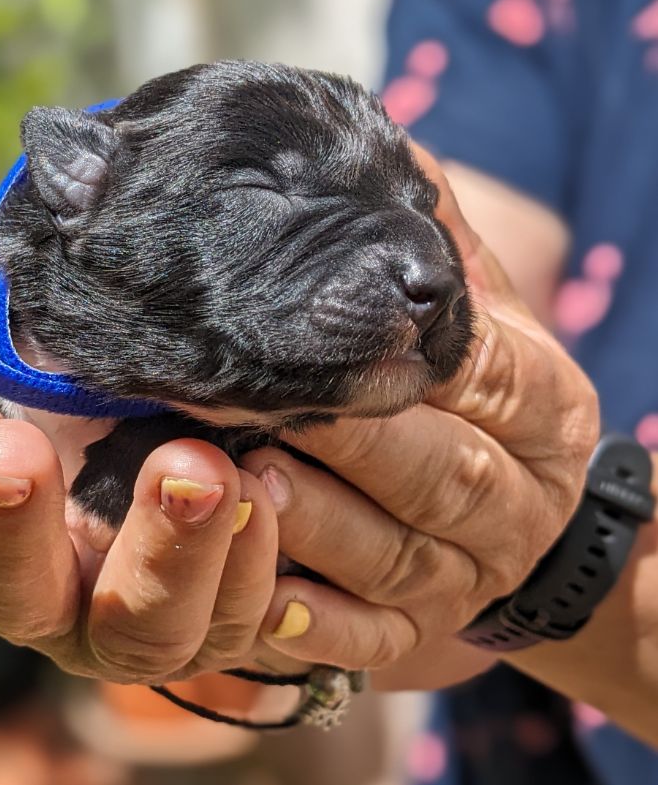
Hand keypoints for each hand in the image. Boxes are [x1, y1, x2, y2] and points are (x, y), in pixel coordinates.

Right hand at [0, 133, 282, 683]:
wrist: (212, 422)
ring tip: (198, 465)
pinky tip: (268, 488)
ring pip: (127, 636)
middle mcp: (35, 582)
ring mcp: (124, 616)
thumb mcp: (30, 315)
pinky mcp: (213, 620)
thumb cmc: (86, 373)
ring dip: (159, 554)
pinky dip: (245, 565)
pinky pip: (226, 623)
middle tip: (17, 448)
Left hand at [238, 145, 599, 679]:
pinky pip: (371, 640)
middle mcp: (516, 500)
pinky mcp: (421, 636)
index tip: (314, 330)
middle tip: (253, 405)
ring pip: (395, 556)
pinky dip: (317, 626)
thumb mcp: (480, 315)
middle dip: (349, 440)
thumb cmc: (476, 395)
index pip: (481, 378)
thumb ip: (437, 244)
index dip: (403, 360)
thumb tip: (377, 144)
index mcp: (540, 410)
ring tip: (243, 484)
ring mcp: (469, 578)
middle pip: (437, 471)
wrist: (516, 516)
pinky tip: (259, 607)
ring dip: (318, 526)